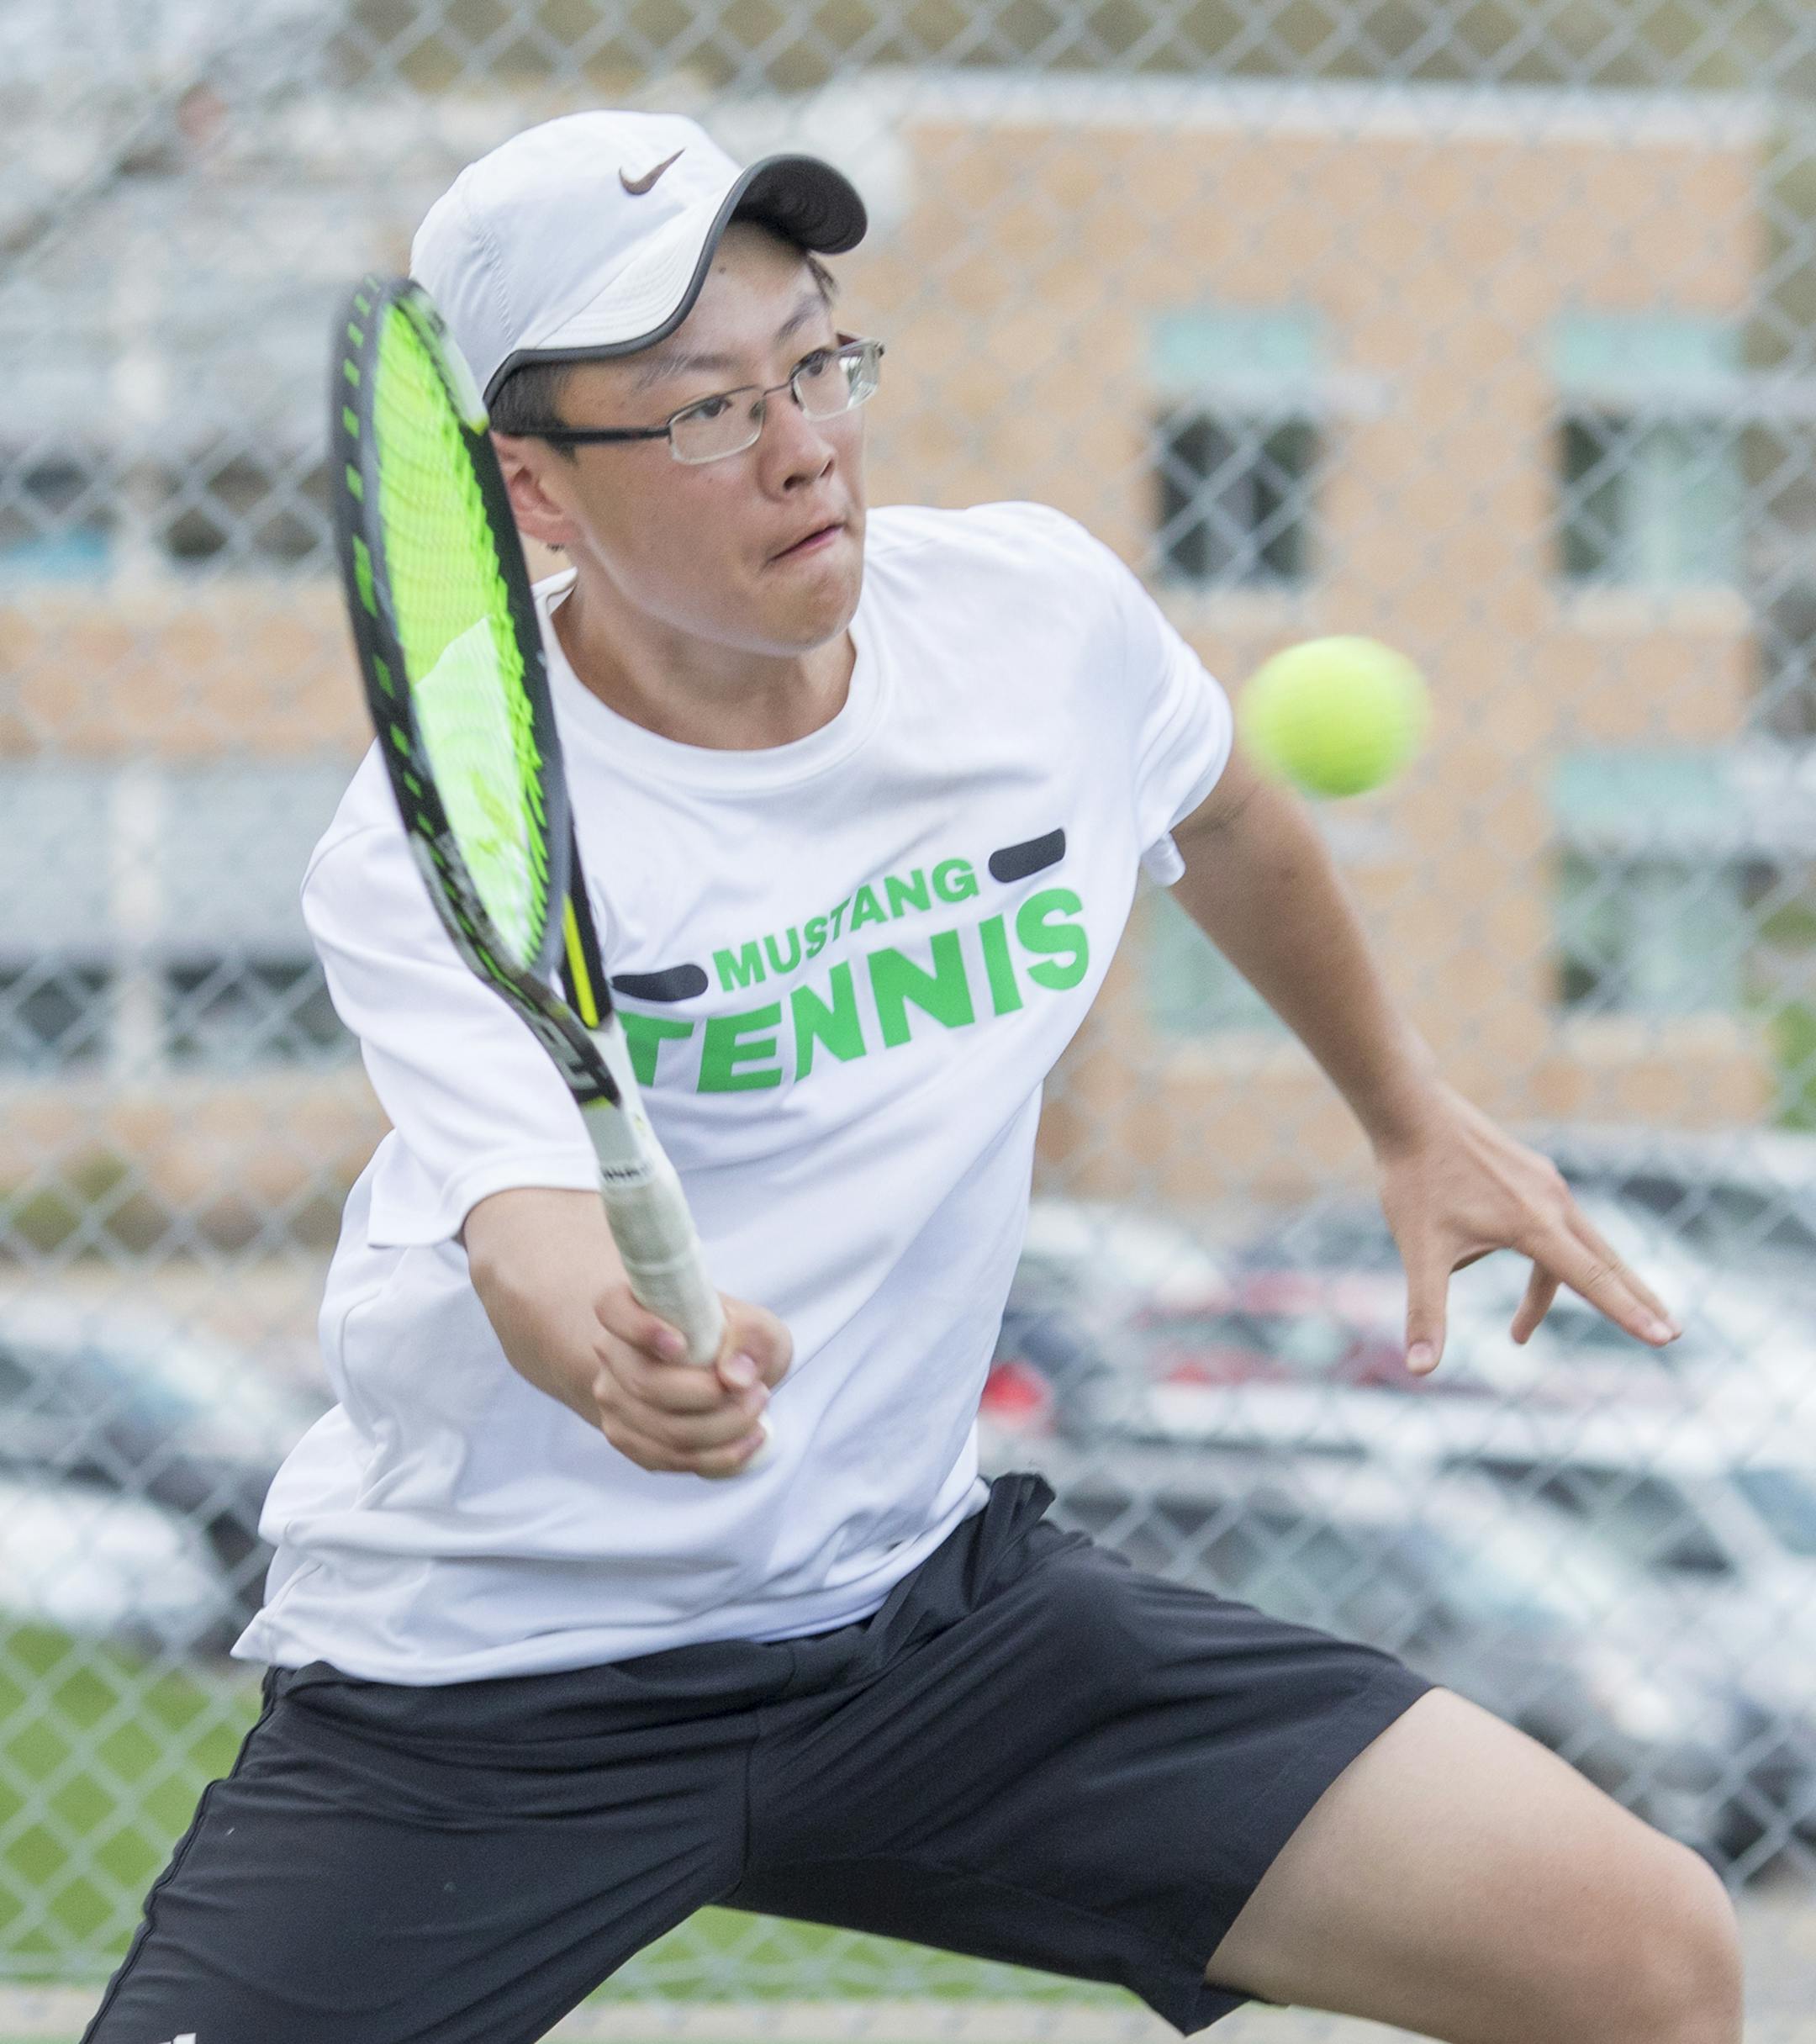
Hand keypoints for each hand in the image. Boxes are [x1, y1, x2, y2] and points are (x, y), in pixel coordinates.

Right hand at [590, 1285, 791, 1476]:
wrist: (721, 1374)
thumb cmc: (735, 1341)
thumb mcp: (757, 1326)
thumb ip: (753, 1336)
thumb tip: (734, 1376)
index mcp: (633, 1307)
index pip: (612, 1308)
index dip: (639, 1327)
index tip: (681, 1344)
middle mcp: (613, 1354)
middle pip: (646, 1384)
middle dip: (711, 1396)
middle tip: (756, 1391)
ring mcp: (615, 1400)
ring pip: (664, 1429)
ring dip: (723, 1429)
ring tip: (757, 1412)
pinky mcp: (628, 1439)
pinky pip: (671, 1458)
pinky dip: (717, 1456)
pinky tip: (747, 1440)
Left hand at [1374, 1082, 1680, 1376]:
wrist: (1412, 1111)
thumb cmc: (1415, 1181)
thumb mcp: (1418, 1252)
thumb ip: (1425, 1313)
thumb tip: (1420, 1370)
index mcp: (1534, 1224)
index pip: (1591, 1280)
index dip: (1628, 1312)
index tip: (1666, 1338)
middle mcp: (1553, 1202)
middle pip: (1606, 1262)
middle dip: (1635, 1300)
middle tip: (1671, 1334)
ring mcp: (1546, 1185)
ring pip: (1579, 1245)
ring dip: (1573, 1288)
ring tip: (1520, 1330)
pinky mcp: (1533, 1175)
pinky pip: (1550, 1224)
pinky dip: (1540, 1257)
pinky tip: (1487, 1255)